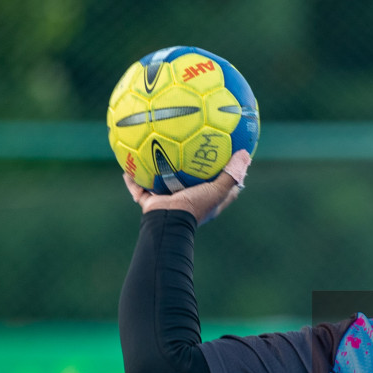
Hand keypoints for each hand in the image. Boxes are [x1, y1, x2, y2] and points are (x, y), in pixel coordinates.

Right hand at [123, 149, 250, 223]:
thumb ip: (231, 174)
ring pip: (160, 184)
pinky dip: (132, 180)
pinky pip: (138, 188)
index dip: (223, 175)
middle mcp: (185, 201)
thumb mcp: (217, 190)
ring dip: (155, 172)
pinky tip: (127, 164)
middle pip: (187, 183)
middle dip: (185, 170)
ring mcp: (166, 202)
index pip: (218, 188)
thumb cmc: (194, 207)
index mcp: (203, 202)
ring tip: (151, 153)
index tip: (226, 160)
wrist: (168, 222)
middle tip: (185, 150)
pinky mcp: (150, 202)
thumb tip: (246, 155)